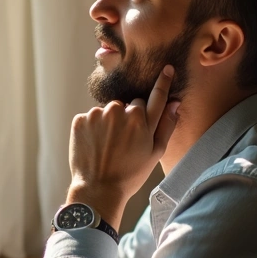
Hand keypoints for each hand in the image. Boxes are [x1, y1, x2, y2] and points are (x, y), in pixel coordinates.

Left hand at [67, 66, 181, 229]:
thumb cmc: (130, 174)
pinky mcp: (81, 120)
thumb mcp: (155, 153)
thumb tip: (176, 104)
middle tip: (125, 141)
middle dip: (130, 116)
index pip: (156, 95)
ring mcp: (98, 114)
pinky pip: (91, 117)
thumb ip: (166, 126)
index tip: (167, 69)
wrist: (98, 189)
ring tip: (108, 145)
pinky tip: (95, 145)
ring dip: (110, 122)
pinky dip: (93, 128)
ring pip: (109, 111)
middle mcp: (120, 111)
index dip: (163, 82)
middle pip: (130, 104)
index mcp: (141, 120)